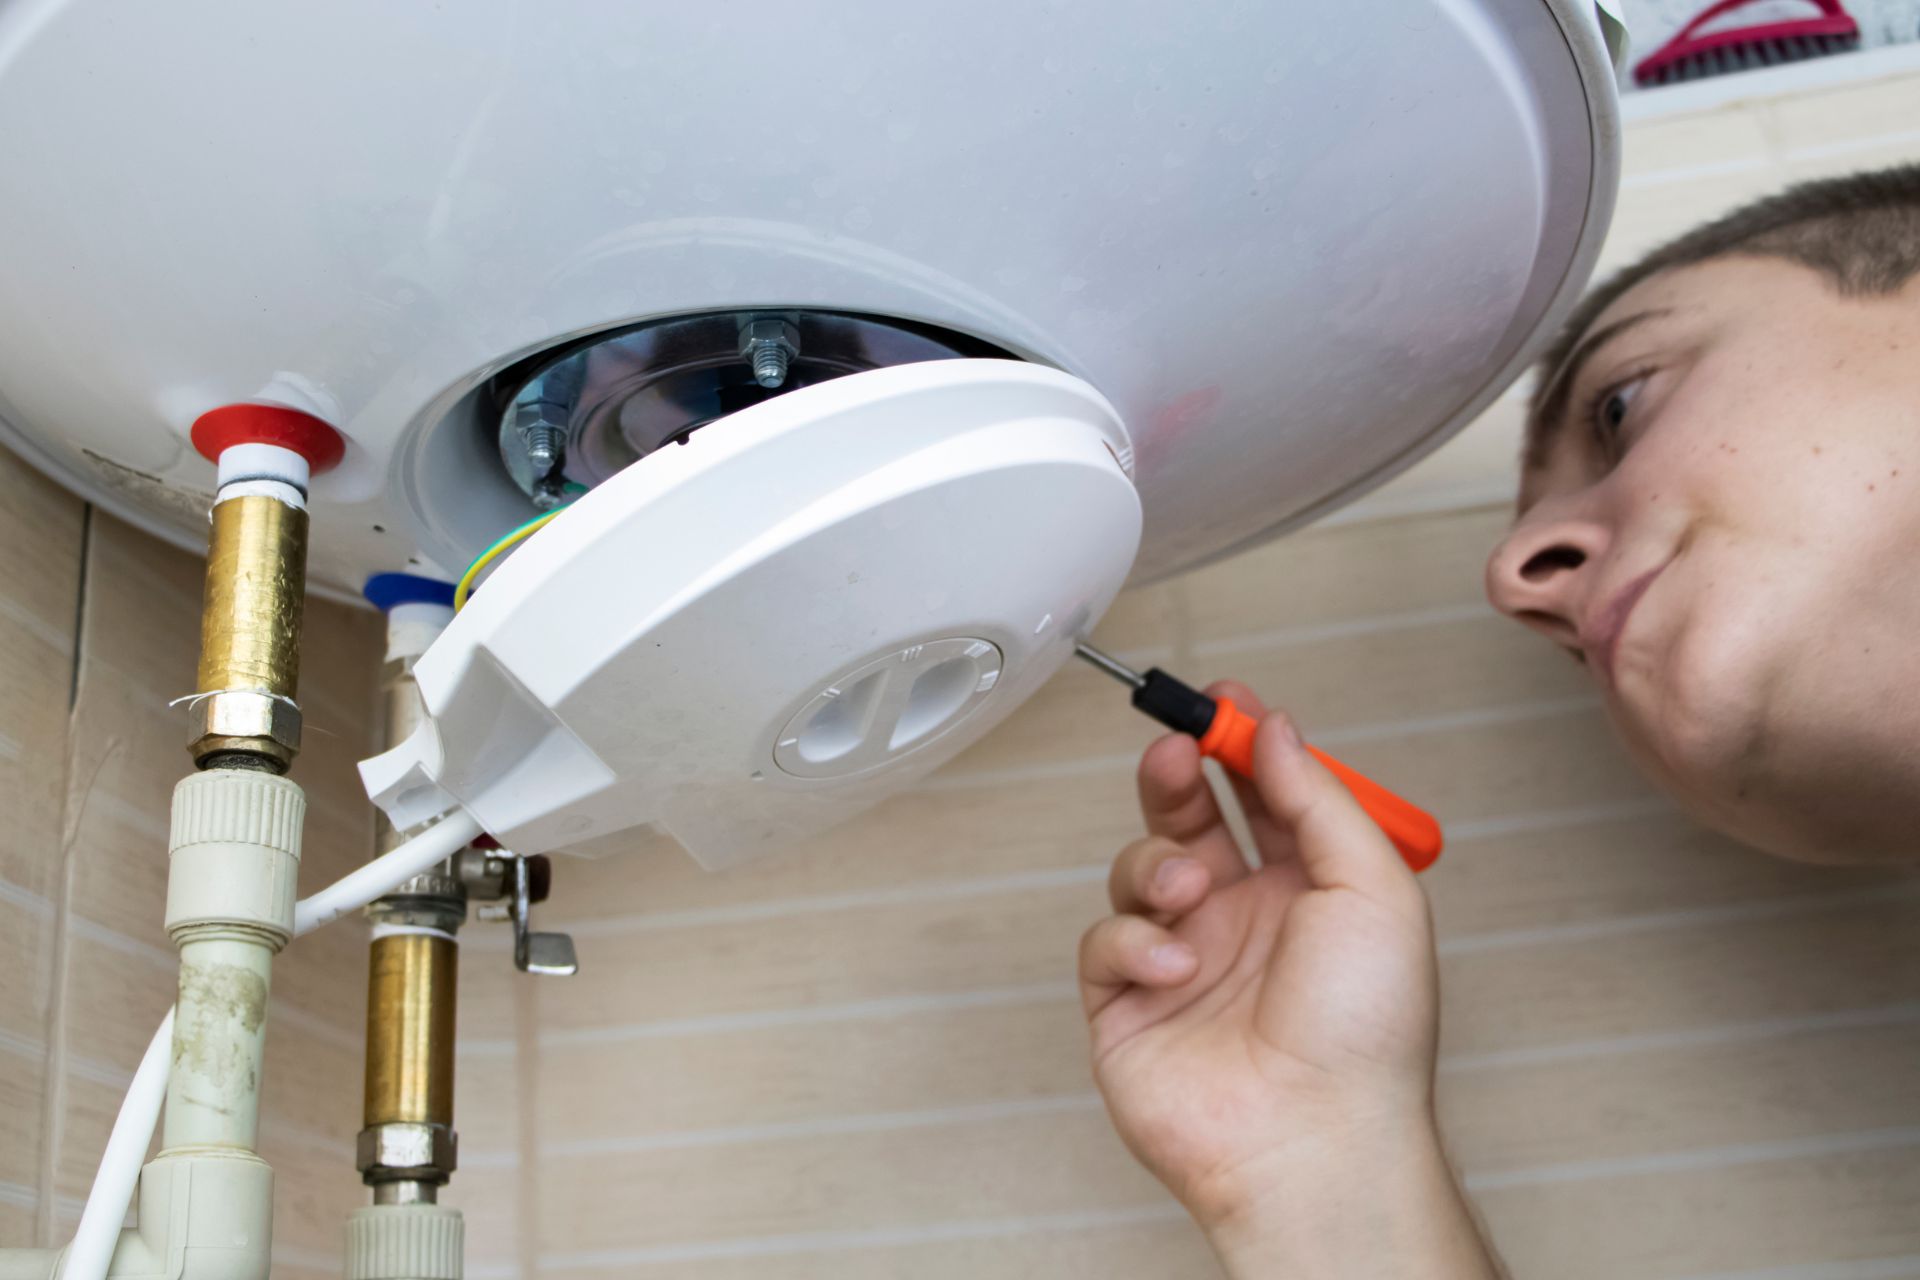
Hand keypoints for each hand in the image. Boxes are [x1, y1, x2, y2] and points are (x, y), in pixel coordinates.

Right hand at [1079, 685, 1489, 1273]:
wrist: (1311, 1137)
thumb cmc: (1365, 1033)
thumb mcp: (1373, 888)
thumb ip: (1318, 798)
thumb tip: (1277, 729)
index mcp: (1306, 889)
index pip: (1264, 793)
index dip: (1241, 742)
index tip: (1223, 700)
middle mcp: (1241, 917)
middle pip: (1188, 815)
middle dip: (1176, 773)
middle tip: (1175, 747)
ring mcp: (1182, 958)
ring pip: (1138, 868)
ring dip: (1157, 862)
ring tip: (1191, 890)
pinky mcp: (1127, 1004)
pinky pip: (1105, 941)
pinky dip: (1135, 942)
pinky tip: (1175, 966)